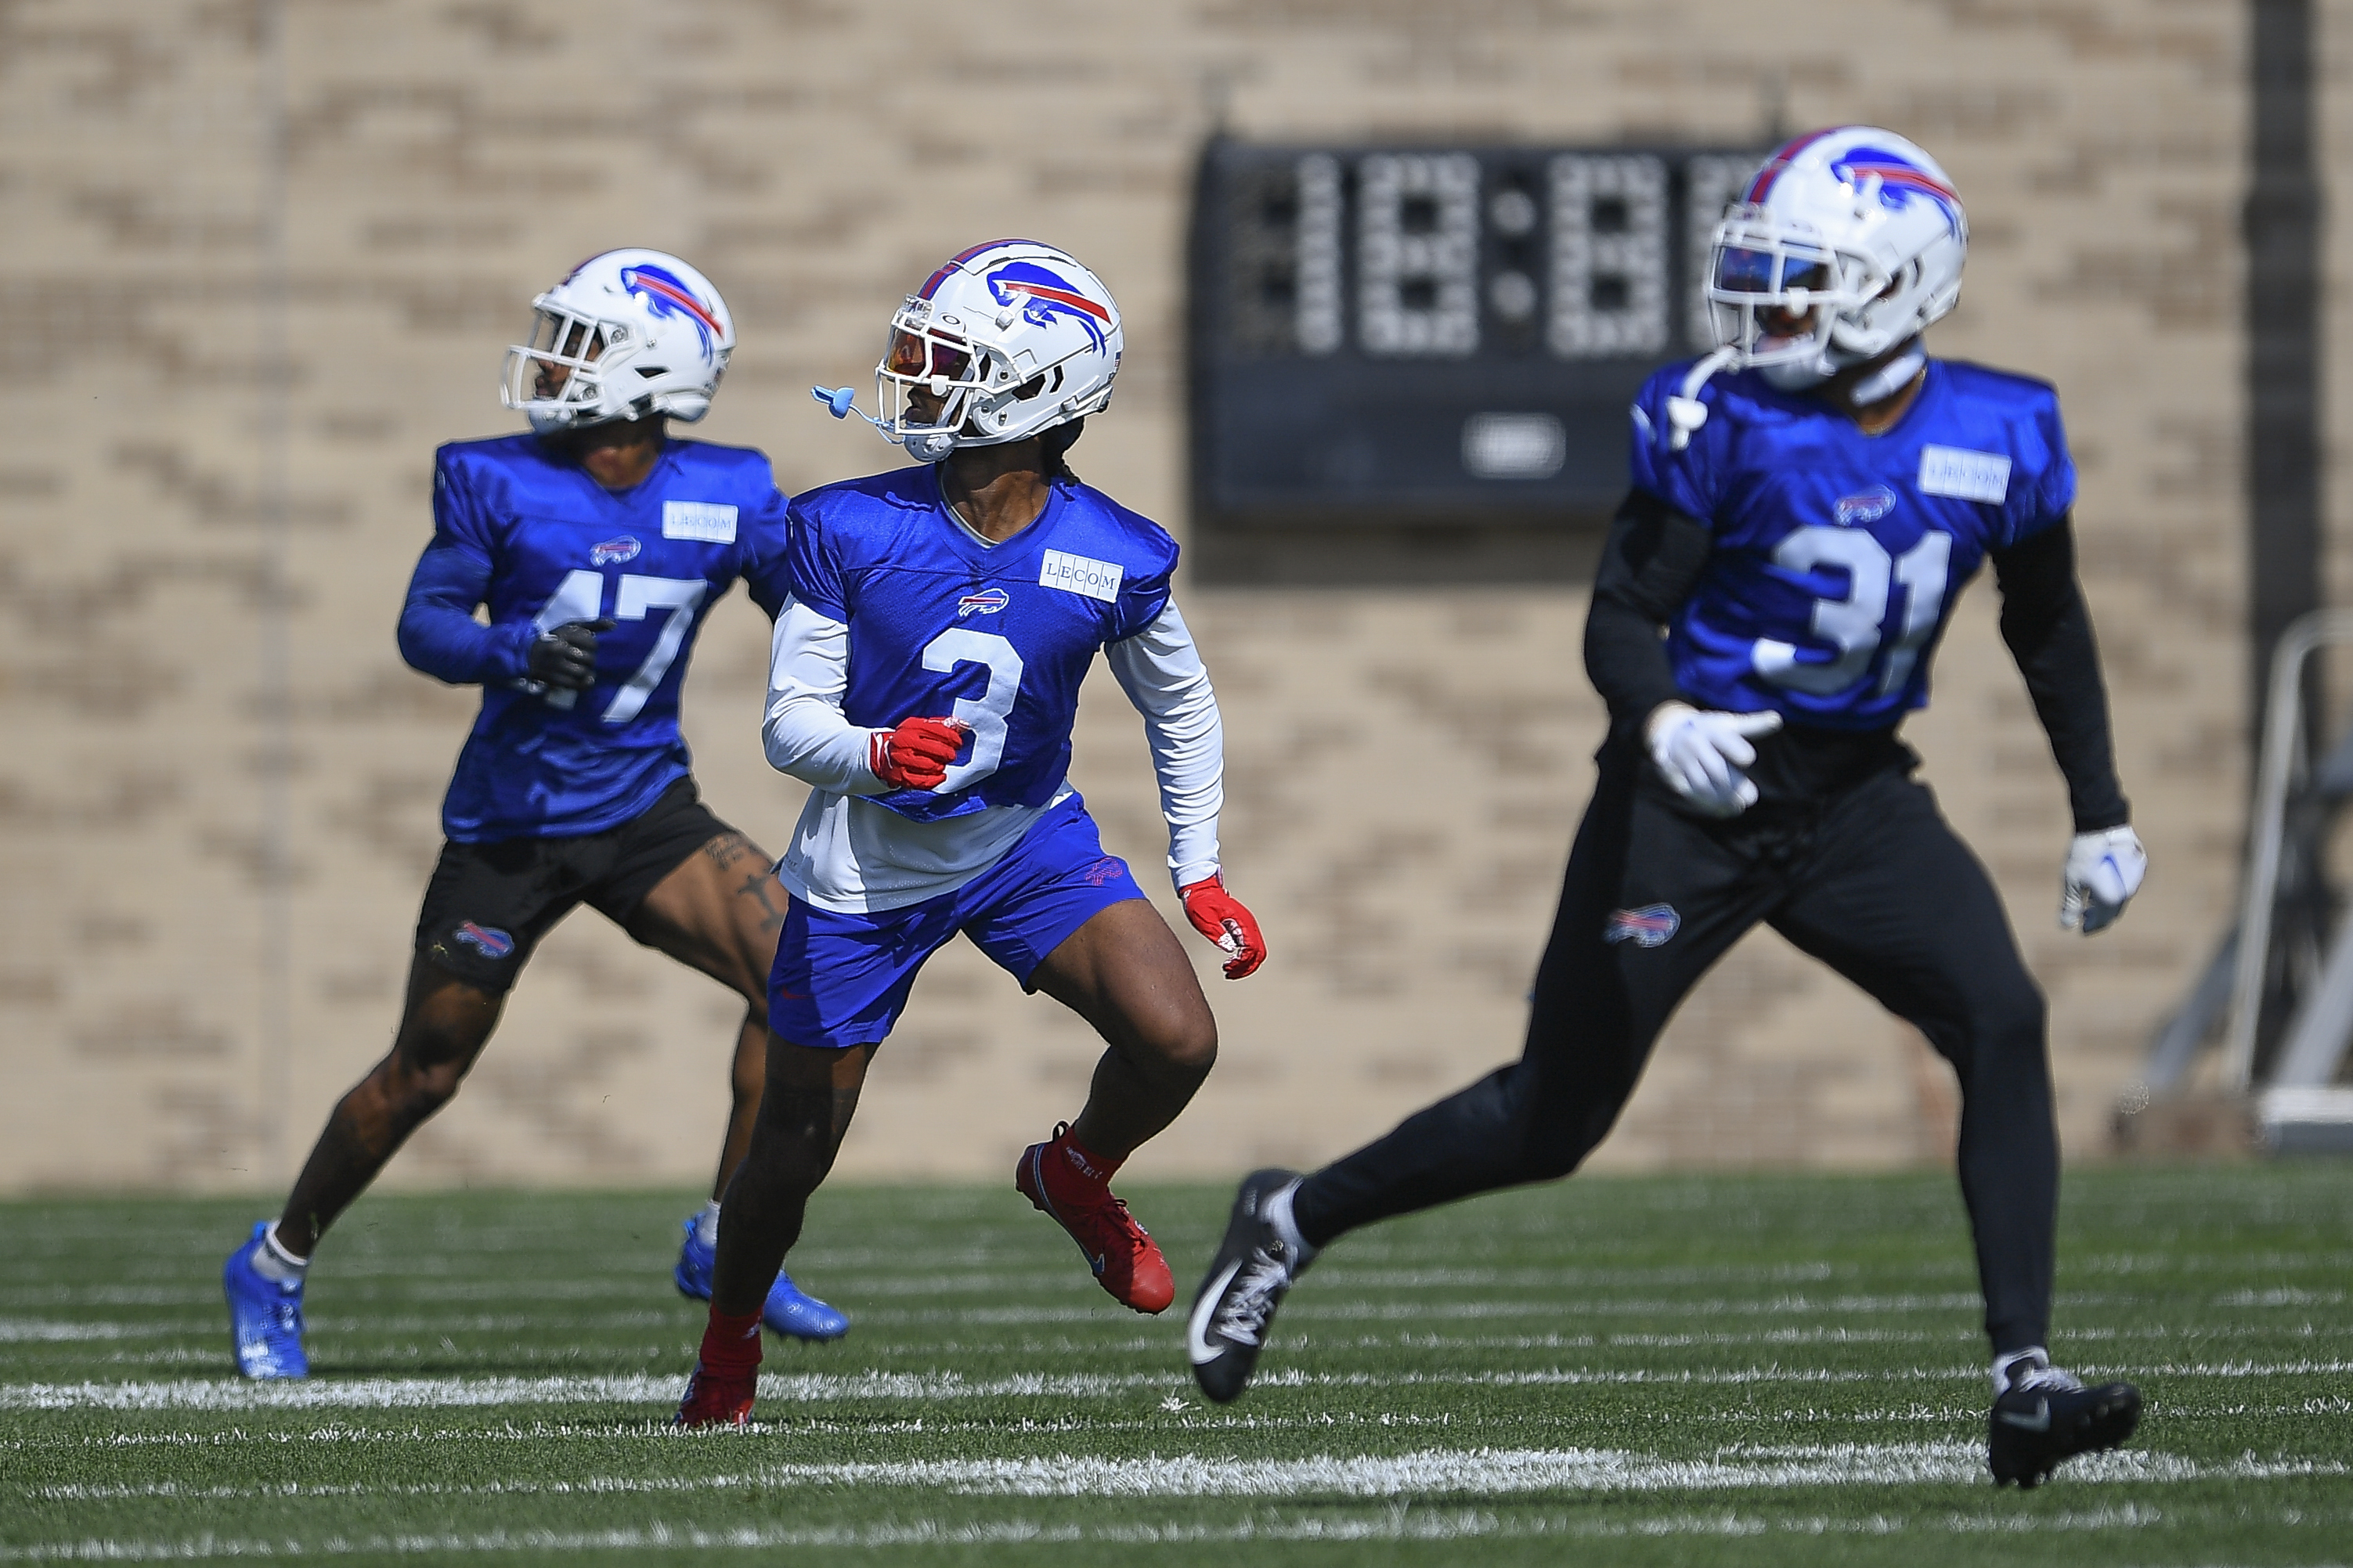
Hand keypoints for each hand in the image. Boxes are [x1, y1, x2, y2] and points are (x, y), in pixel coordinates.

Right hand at [526, 618, 612, 691]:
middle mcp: (558, 649)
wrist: (528, 655)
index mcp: (563, 634)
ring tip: (581, 667)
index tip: (587, 646)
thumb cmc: (554, 639)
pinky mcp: (553, 679)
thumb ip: (592, 625)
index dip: (593, 646)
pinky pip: (576, 685)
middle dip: (590, 659)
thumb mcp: (570, 628)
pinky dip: (584, 684)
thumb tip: (613, 624)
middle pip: (589, 659)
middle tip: (583, 658)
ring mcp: (555, 666)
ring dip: (587, 671)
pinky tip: (585, 679)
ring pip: (583, 672)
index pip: (592, 643)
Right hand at [869, 716, 967, 789]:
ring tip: (941, 763)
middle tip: (951, 755)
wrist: (883, 753)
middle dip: (948, 753)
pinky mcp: (900, 776)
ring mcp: (901, 760)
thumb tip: (964, 725)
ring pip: (930, 766)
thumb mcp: (922, 727)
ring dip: (941, 766)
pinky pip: (923, 781)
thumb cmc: (909, 739)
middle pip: (935, 749)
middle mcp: (904, 742)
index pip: (937, 730)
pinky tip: (940, 776)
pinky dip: (936, 780)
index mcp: (911, 727)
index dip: (952, 737)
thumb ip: (943, 725)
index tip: (957, 743)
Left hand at [1180, 873, 1265, 979]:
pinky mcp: (1243, 929)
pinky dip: (1244, 959)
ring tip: (1228, 973)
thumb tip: (1230, 949)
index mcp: (1241, 921)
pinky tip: (1231, 964)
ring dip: (1246, 966)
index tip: (1226, 967)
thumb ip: (1217, 932)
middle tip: (1228, 974)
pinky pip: (1251, 948)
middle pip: (1259, 953)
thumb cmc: (1200, 902)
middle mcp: (1248, 925)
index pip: (1251, 948)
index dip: (1241, 962)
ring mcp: (1247, 926)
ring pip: (1257, 952)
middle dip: (1246, 968)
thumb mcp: (1204, 918)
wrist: (1201, 888)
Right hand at [1645, 701, 1782, 816]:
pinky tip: (1722, 810)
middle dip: (1733, 785)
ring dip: (1720, 798)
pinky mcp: (1673, 775)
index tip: (1749, 758)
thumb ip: (1753, 725)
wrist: (1670, 731)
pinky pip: (1689, 792)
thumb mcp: (1729, 723)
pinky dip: (1706, 804)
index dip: (1736, 749)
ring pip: (1701, 784)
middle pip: (1715, 768)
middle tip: (1751, 798)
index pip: (1724, 740)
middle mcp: (1694, 744)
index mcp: (1711, 730)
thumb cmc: (1710, 729)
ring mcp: (1682, 760)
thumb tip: (1777, 720)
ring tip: (1738, 807)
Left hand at [2061, 825, 2145, 933]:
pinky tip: (2102, 885)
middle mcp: (2128, 892)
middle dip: (2099, 917)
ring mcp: (2135, 879)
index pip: (2103, 920)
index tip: (2082, 930)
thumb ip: (2071, 905)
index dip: (2092, 927)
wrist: (2102, 825)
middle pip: (2114, 911)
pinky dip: (2115, 889)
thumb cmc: (2084, 854)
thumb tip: (2066, 926)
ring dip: (2107, 903)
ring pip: (2121, 898)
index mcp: (2112, 898)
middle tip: (2085, 918)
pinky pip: (2127, 884)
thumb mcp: (2072, 881)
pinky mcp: (2138, 867)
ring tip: (2090, 903)